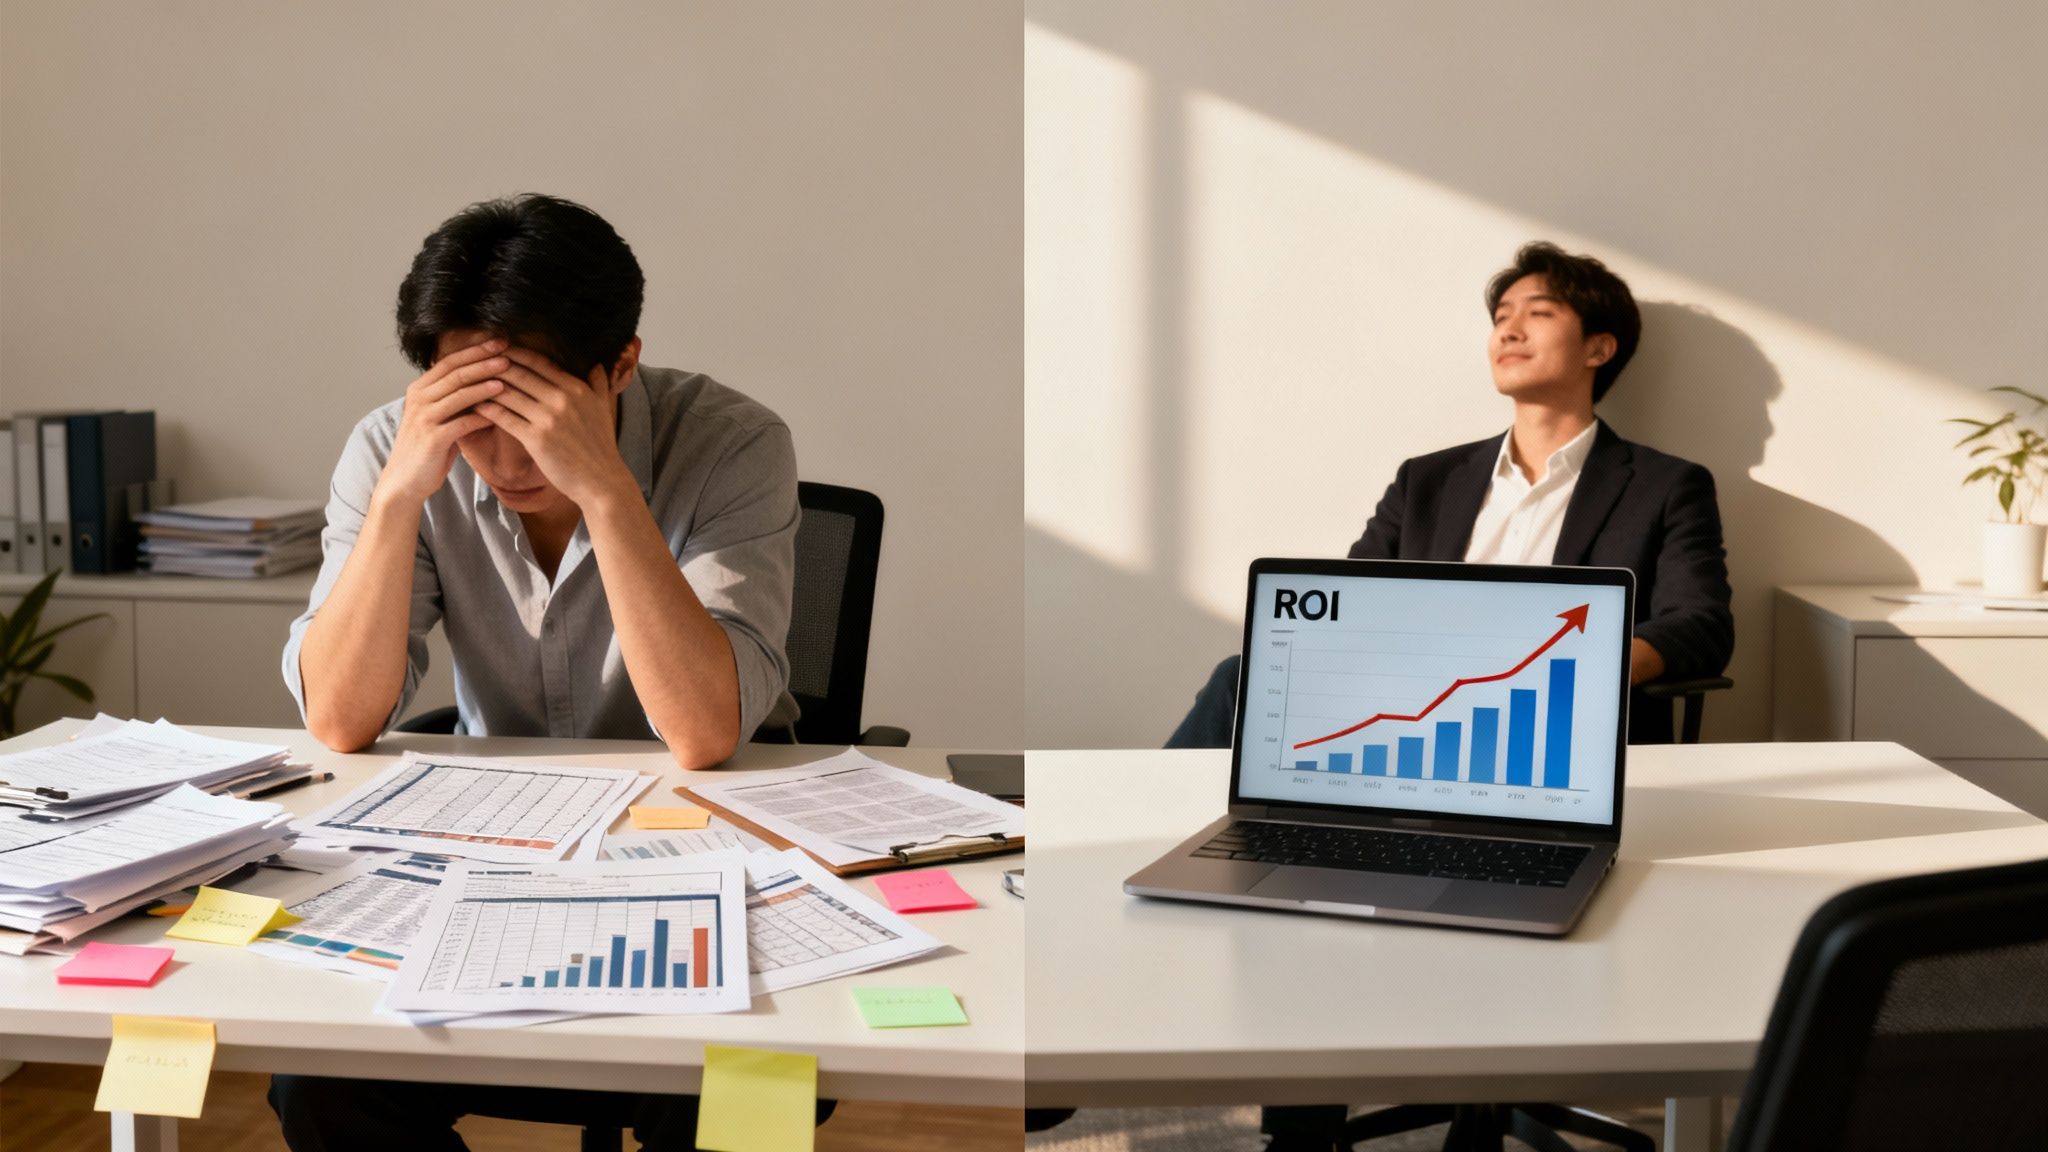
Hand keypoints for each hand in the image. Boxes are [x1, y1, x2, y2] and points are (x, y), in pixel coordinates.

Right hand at [376, 339, 509, 506]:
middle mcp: (419, 398)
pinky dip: (482, 414)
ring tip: (507, 374)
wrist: (406, 480)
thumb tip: (489, 383)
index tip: (499, 342)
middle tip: (508, 352)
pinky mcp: (433, 438)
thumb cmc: (429, 449)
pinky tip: (500, 410)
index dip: (475, 350)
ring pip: (459, 393)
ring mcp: (424, 418)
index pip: (450, 361)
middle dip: (483, 360)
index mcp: (420, 389)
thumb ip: (458, 401)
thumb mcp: (441, 417)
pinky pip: (462, 422)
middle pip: (456, 372)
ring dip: (485, 382)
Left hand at [474, 347, 635, 506]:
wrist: (601, 480)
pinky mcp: (536, 438)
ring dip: (486, 386)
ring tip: (470, 382)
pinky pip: (504, 417)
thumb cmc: (601, 447)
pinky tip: (476, 406)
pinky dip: (488, 409)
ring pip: (508, 393)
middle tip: (476, 361)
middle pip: (519, 372)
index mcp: (576, 388)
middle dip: (494, 364)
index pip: (539, 361)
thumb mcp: (604, 409)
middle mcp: (562, 398)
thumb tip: (596, 364)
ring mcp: (548, 418)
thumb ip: (599, 384)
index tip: (498, 348)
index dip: (515, 352)